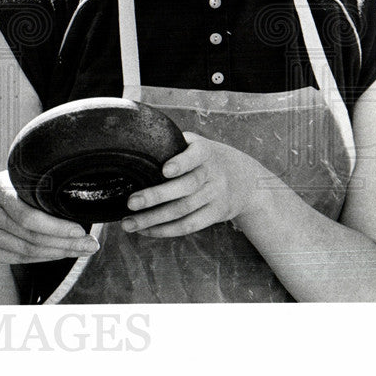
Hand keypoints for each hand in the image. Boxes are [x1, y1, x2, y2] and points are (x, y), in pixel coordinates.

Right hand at [0, 170, 99, 263]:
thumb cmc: (5, 192)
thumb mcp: (15, 181)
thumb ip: (36, 189)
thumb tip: (79, 203)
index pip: (27, 216)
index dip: (56, 227)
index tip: (80, 231)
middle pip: (29, 236)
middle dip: (65, 243)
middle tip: (89, 245)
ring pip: (25, 250)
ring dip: (57, 253)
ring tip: (79, 250)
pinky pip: (17, 258)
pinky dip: (41, 258)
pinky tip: (57, 253)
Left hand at [121, 132, 270, 237]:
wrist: (247, 180)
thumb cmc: (206, 159)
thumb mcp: (196, 144)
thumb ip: (173, 145)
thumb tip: (132, 145)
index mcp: (205, 152)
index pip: (195, 156)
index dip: (181, 163)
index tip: (165, 169)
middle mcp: (213, 173)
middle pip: (186, 187)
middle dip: (156, 196)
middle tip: (131, 202)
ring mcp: (216, 195)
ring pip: (184, 210)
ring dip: (154, 219)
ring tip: (128, 223)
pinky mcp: (216, 214)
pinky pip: (190, 225)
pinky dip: (166, 230)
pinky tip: (146, 230)